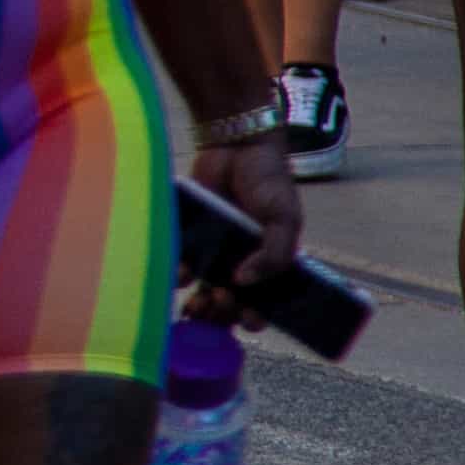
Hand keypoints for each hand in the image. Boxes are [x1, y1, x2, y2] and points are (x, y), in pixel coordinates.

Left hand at [186, 133, 302, 307]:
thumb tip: (244, 282)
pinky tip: (180, 275)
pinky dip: (180, 275)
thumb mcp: (285, 219)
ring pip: (204, 291)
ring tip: (196, 304)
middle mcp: (242, 262)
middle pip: (231, 303)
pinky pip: (184, 263)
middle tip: (219, 303)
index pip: (265, 302)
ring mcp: (216, 252)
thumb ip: (274, 254)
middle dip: (224, 313)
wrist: (236, 146)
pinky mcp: (193, 236)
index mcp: (270, 263)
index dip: (256, 317)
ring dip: (200, 305)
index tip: (249, 319)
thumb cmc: (269, 181)